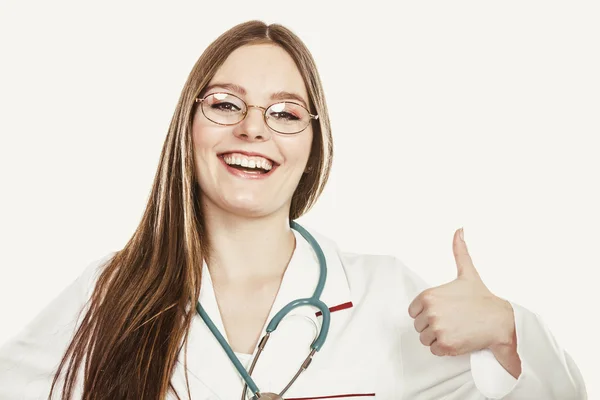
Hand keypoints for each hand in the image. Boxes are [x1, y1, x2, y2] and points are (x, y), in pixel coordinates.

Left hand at [408, 228, 514, 356]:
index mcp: (429, 296)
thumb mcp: (467, 272)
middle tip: (451, 320)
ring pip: (425, 338)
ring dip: (437, 337)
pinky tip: (457, 338)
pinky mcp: (446, 345)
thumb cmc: (482, 298)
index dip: (427, 312)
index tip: (442, 311)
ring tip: (454, 329)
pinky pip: (434, 350)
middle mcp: (430, 313)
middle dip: (432, 325)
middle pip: (419, 325)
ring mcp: (438, 329)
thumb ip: (459, 251)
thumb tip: (459, 230)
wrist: (500, 321)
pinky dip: (444, 348)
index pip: (414, 311)